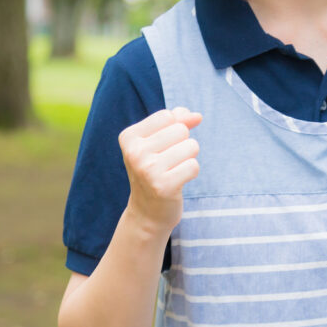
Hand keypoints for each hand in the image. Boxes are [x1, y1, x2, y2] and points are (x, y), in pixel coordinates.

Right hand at [118, 107, 201, 236]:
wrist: (147, 212)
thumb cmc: (156, 169)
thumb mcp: (159, 142)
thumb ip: (178, 121)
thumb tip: (197, 115)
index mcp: (128, 137)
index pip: (168, 116)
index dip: (174, 129)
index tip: (161, 147)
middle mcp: (134, 152)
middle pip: (181, 130)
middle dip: (183, 144)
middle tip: (167, 163)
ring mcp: (147, 170)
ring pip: (191, 146)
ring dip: (188, 159)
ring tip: (172, 171)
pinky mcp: (163, 186)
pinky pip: (194, 166)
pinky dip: (191, 173)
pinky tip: (177, 182)